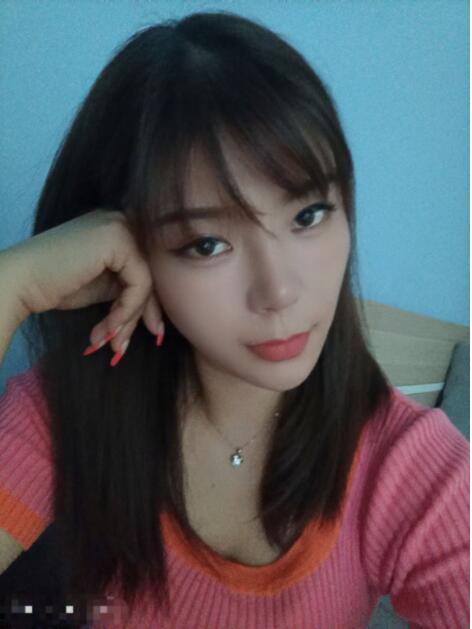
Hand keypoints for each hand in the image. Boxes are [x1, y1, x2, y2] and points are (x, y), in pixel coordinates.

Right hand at [0, 208, 163, 359]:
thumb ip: (131, 290)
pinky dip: (126, 311)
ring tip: (111, 343)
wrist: (20, 282)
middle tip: (125, 347)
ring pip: (147, 282)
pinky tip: (108, 328)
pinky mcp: (118, 238)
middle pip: (151, 275)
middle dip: (141, 316)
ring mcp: (121, 225)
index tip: (151, 334)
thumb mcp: (106, 287)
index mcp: (121, 229)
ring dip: (129, 319)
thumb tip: (160, 321)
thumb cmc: (56, 284)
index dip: (149, 305)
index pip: (149, 269)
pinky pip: (139, 284)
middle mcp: (124, 220)